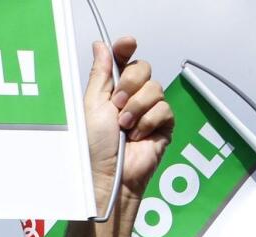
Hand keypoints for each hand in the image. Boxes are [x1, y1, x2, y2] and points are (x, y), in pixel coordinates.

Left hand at [84, 38, 172, 204]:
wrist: (108, 175)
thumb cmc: (94, 148)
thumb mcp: (92, 105)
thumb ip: (100, 74)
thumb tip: (100, 46)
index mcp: (111, 92)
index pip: (123, 61)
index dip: (126, 49)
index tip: (127, 43)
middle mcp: (130, 99)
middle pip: (143, 69)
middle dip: (130, 84)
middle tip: (117, 105)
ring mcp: (148, 111)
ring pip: (155, 88)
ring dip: (136, 107)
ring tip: (124, 126)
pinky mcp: (163, 125)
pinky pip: (164, 108)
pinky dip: (147, 122)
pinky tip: (137, 136)